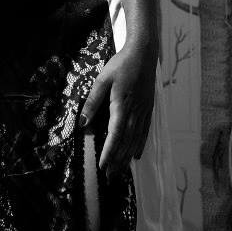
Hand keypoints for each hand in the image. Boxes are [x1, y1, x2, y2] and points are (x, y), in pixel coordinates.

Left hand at [79, 38, 157, 179]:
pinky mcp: (148, 108)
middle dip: (117, 160)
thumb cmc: (121, 65)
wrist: (144, 53)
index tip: (103, 166)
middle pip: (126, 142)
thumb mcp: (102, 80)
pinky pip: (144, 132)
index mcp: (122, 105)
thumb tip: (82, 123)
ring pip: (136, 139)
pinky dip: (139, 145)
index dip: (109, 152)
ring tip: (120, 171)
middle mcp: (135, 111)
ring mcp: (144, 111)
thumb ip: (92, 102)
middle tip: (110, 177)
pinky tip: (136, 154)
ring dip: (127, 156)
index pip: (115, 134)